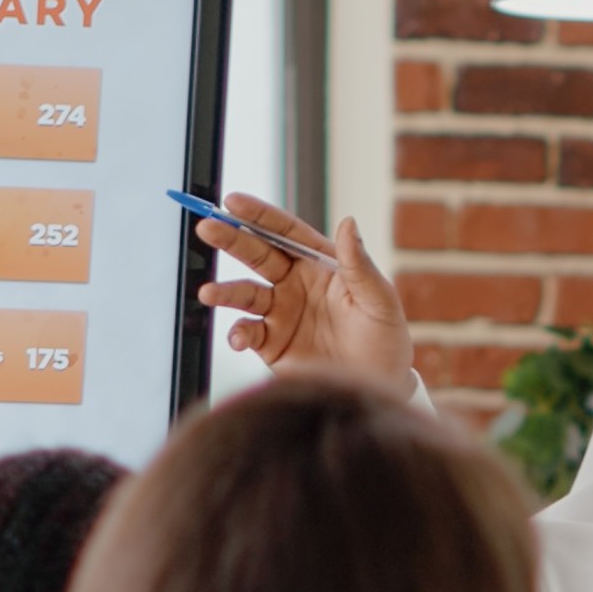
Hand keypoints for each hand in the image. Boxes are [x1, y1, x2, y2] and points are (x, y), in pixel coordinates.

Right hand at [191, 194, 413, 379]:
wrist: (378, 389)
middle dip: (231, 240)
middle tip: (207, 228)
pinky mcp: (272, 345)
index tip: (233, 202)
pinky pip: (247, 333)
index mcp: (321, 264)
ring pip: (244, 293)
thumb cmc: (385, 341)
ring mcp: (281, 314)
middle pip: (257, 255)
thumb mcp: (380, 300)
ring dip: (224, 291)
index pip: (285, 233)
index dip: (259, 216)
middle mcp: (295, 284)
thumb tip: (348, 223)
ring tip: (208, 293)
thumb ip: (359, 265)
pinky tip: (238, 338)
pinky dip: (237, 333)